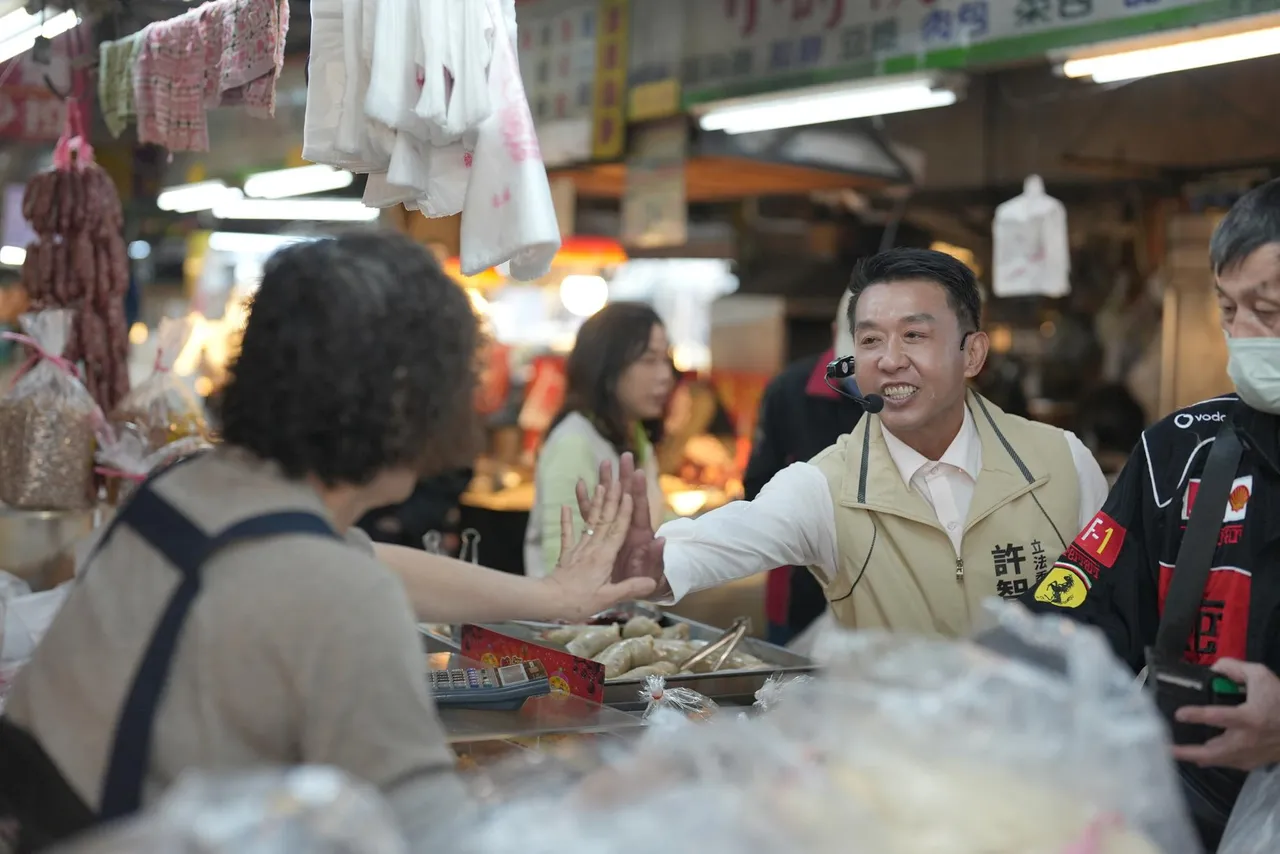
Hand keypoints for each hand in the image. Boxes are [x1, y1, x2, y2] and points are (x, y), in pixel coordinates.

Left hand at [547, 467, 656, 620]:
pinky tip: (565, 506)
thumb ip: (630, 588)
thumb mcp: (608, 598)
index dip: (625, 512)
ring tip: (599, 484)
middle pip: (605, 520)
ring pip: (590, 522)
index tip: (629, 494)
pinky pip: (567, 534)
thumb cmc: (579, 602)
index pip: (618, 530)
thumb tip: (652, 582)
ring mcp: (578, 550)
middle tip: (617, 479)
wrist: (548, 602)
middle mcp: (592, 548)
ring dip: (595, 503)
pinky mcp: (566, 555)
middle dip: (612, 499)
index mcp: (604, 557)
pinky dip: (566, 520)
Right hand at [574, 453, 665, 588]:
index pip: (639, 508)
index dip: (638, 491)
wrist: (637, 590)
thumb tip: (661, 541)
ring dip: (605, 483)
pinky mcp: (600, 535)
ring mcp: (613, 529)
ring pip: (607, 502)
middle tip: (623, 455)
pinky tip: (579, 485)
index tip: (637, 471)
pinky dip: (585, 501)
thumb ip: (655, 558)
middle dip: (623, 477)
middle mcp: (627, 527)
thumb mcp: (652, 573)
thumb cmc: (647, 582)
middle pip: (624, 498)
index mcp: (640, 534)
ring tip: (602, 463)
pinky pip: (590, 515)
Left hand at [1172, 658, 1279, 770]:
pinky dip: (1212, 760)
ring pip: (1217, 760)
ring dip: (1195, 757)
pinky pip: (1228, 764)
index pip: (1218, 717)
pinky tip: (1200, 757)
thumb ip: (1236, 669)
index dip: (1197, 715)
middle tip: (1166, 749)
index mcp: (1249, 718)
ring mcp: (1250, 754)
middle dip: (1187, 752)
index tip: (1179, 714)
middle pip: (1212, 751)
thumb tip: (1215, 667)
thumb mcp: (1262, 676)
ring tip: (1174, 753)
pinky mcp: (1253, 762)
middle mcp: (1247, 740)